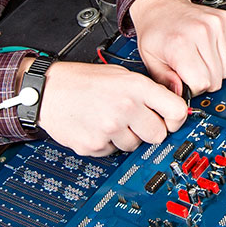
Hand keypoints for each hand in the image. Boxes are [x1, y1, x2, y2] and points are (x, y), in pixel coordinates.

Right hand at [33, 59, 190, 155]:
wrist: (48, 91)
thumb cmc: (83, 80)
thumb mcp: (121, 75)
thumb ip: (147, 91)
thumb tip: (173, 109)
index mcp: (136, 87)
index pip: (177, 111)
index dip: (176, 119)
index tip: (171, 120)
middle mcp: (125, 108)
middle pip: (158, 135)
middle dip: (149, 130)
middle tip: (134, 120)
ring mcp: (110, 129)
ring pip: (135, 146)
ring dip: (126, 137)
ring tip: (109, 119)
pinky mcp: (95, 145)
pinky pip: (113, 152)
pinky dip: (107, 143)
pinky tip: (96, 127)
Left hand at [128, 0, 225, 95]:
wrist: (162, 5)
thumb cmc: (155, 32)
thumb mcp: (150, 60)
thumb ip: (165, 80)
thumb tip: (181, 94)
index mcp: (180, 44)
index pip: (202, 83)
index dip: (193, 88)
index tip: (184, 81)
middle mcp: (200, 32)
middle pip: (216, 78)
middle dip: (203, 80)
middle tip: (189, 70)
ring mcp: (215, 25)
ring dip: (212, 69)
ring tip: (196, 58)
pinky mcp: (225, 21)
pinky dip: (218, 55)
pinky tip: (204, 47)